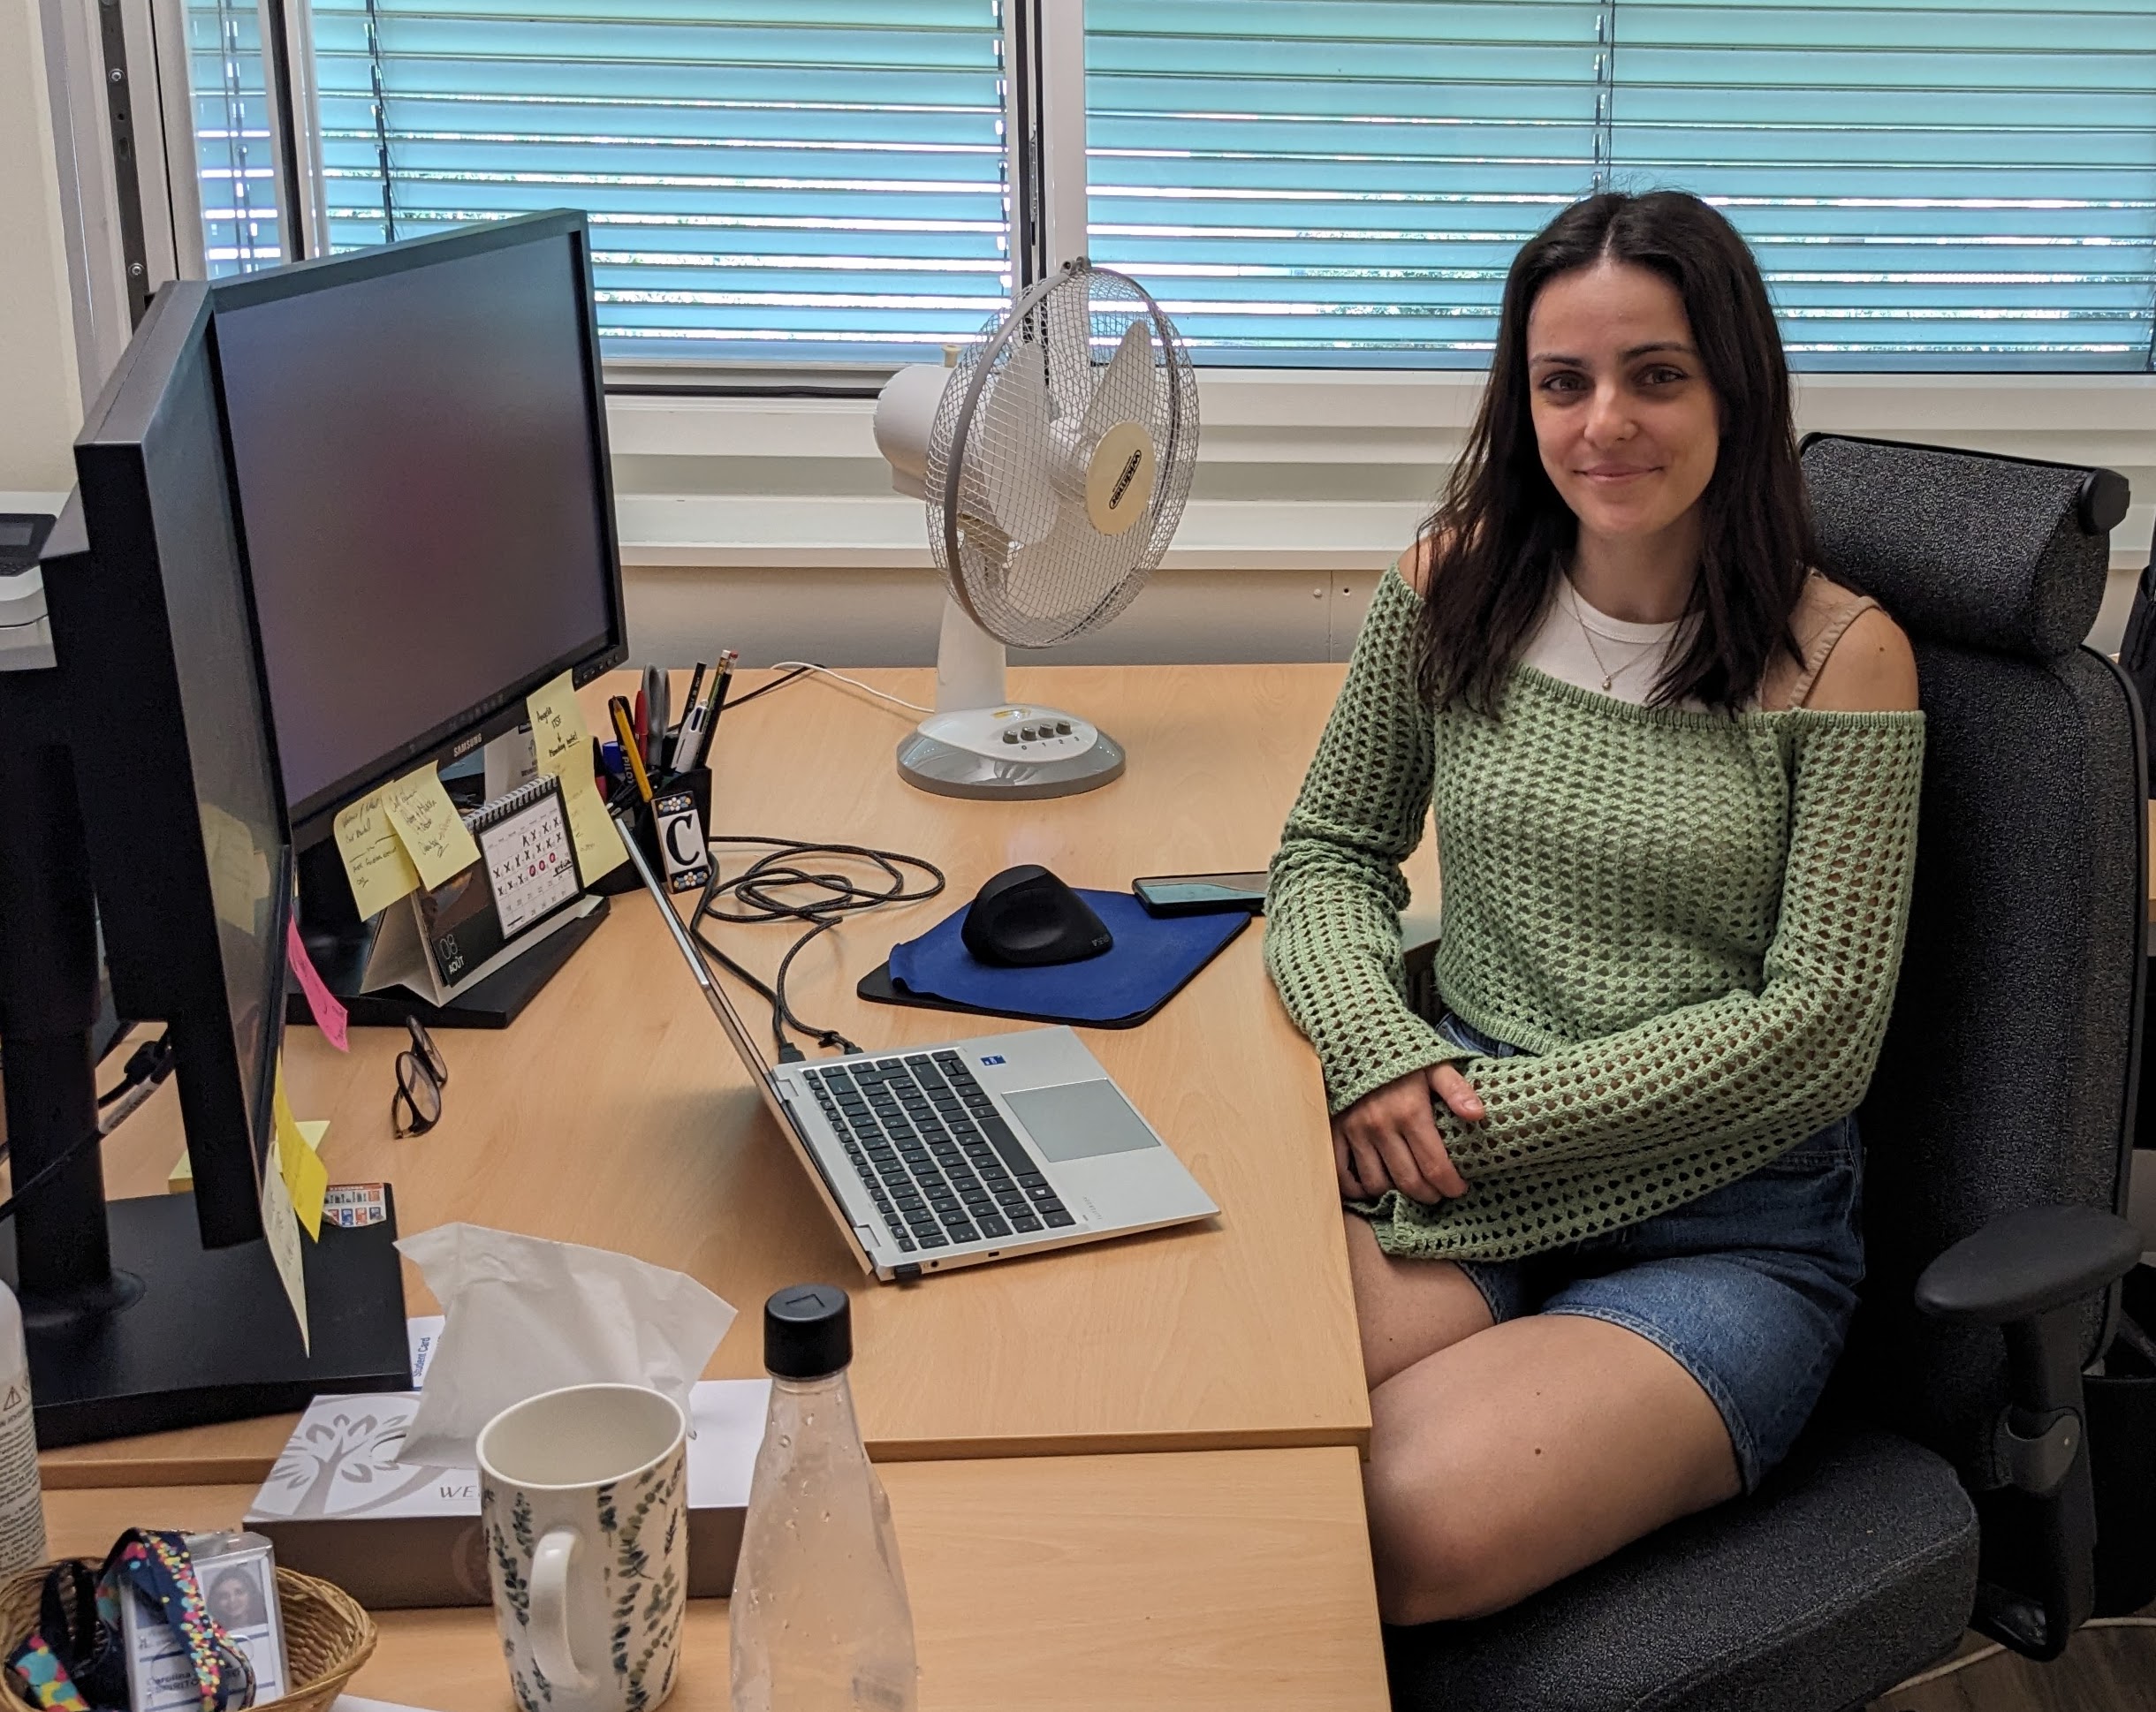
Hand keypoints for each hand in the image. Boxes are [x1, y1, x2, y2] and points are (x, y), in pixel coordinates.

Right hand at [1331, 1062, 1483, 1203]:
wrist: (1354, 1032)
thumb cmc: (1400, 1051)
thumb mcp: (1434, 1064)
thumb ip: (1457, 1089)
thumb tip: (1479, 1115)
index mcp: (1411, 1112)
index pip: (1435, 1166)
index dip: (1450, 1185)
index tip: (1460, 1188)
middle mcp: (1381, 1127)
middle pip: (1408, 1181)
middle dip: (1429, 1195)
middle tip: (1439, 1194)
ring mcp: (1355, 1131)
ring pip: (1377, 1183)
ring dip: (1396, 1194)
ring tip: (1411, 1188)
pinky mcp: (1336, 1131)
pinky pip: (1343, 1173)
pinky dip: (1358, 1189)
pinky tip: (1375, 1187)